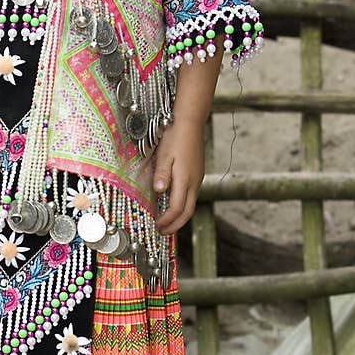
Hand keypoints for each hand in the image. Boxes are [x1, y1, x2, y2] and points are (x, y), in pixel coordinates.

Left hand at [152, 116, 205, 234]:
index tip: (157, 226)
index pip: (177, 208)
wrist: (190, 122)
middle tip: (162, 233)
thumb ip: (162, 174)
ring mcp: (197, 178)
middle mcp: (194, 182)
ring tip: (166, 223)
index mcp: (185, 179)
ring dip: (179, 217)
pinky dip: (182, 206)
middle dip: (175, 226)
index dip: (167, 220)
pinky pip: (191, 196)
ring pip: (191, 205)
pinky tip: (173, 204)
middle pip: (187, 212)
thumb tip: (160, 191)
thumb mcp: (164, 155)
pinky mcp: (197, 174)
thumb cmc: (175, 137)